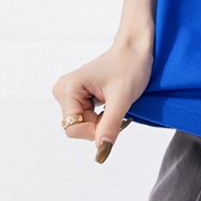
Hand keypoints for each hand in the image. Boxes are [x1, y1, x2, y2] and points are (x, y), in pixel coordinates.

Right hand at [52, 39, 152, 162]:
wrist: (136, 47)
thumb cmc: (130, 65)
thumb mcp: (122, 98)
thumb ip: (109, 126)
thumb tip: (101, 152)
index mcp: (68, 88)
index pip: (73, 128)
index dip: (94, 131)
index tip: (113, 116)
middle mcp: (63, 90)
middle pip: (77, 128)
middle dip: (98, 124)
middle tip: (115, 106)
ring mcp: (70, 93)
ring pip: (83, 125)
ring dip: (101, 121)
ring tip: (114, 101)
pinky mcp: (78, 96)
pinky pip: (87, 118)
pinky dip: (101, 116)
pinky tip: (110, 102)